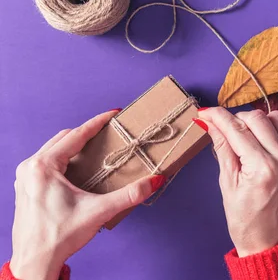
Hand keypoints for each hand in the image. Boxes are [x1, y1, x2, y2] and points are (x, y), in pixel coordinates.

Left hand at [10, 110, 164, 279]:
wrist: (35, 262)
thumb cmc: (59, 237)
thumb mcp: (99, 212)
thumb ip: (130, 194)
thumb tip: (153, 181)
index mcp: (44, 167)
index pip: (76, 135)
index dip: (97, 122)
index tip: (113, 114)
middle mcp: (31, 168)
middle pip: (63, 139)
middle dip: (86, 133)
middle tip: (107, 131)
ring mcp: (25, 178)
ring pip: (52, 150)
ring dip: (73, 146)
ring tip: (94, 147)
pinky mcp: (26, 189)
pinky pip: (46, 162)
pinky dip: (63, 158)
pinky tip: (77, 167)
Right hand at [195, 108, 277, 256]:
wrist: (266, 240)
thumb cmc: (242, 218)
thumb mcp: (227, 182)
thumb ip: (222, 148)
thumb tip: (209, 123)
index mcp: (262, 168)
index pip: (237, 130)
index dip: (218, 117)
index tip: (204, 112)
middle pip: (257, 119)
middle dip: (235, 118)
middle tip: (221, 127)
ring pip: (275, 119)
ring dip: (256, 121)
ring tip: (241, 135)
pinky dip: (271, 128)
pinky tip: (258, 139)